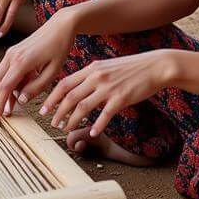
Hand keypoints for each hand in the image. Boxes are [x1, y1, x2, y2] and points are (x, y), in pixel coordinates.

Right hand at [0, 10, 76, 119]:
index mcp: (21, 61)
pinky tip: (16, 94)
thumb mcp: (53, 71)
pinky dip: (6, 84)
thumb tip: (20, 100)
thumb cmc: (60, 47)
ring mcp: (10, 53)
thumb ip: (36, 87)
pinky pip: (5, 71)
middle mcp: (11, 56)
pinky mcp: (13, 52)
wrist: (60, 26)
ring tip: (8, 109)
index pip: (4, 87)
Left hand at [39, 49, 176, 137]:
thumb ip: (90, 76)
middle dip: (58, 111)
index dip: (51, 97)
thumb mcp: (106, 67)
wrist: (155, 66)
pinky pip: (105, 115)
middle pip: (70, 96)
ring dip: (72, 119)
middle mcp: (97, 77)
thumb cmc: (130, 68)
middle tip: (51, 123)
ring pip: (83, 106)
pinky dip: (97, 125)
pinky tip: (92, 133)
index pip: (64, 83)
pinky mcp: (122, 98)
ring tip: (66, 129)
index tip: (44, 109)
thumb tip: (76, 88)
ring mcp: (109, 88)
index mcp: (91, 68)